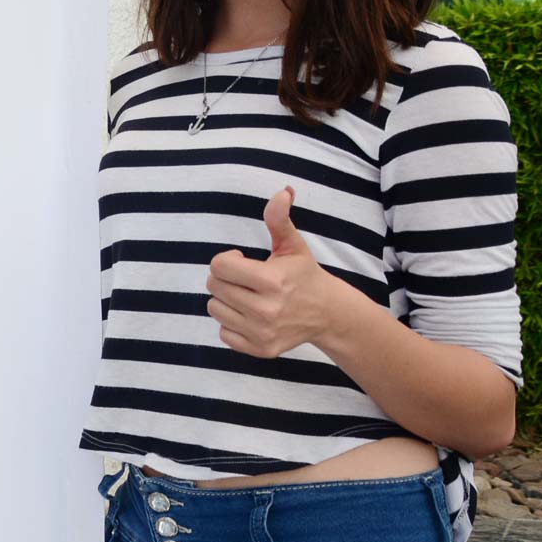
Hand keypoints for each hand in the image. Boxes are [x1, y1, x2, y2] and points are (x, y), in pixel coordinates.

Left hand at [205, 187, 340, 358]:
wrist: (327, 314)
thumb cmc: (304, 275)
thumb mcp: (292, 245)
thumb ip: (280, 218)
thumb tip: (282, 192)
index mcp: (272, 281)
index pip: (219, 266)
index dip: (227, 258)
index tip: (243, 258)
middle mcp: (266, 310)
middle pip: (213, 286)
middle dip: (225, 277)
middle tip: (245, 278)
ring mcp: (263, 332)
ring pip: (214, 308)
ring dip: (226, 299)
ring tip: (247, 295)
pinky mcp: (261, 349)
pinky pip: (223, 333)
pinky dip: (231, 322)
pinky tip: (250, 314)